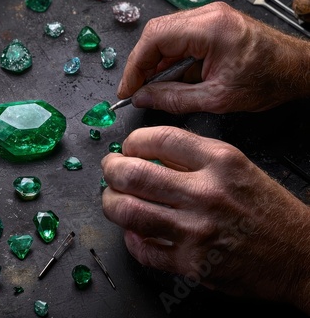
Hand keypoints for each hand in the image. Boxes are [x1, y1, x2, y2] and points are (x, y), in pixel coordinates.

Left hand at [102, 126, 309, 312]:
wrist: (299, 255)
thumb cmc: (266, 209)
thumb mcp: (236, 166)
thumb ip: (192, 155)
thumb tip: (147, 151)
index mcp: (220, 162)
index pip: (160, 138)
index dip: (133, 141)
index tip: (127, 147)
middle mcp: (206, 193)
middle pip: (134, 174)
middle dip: (111, 169)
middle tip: (110, 170)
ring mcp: (197, 231)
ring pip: (129, 212)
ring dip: (111, 203)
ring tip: (112, 199)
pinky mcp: (192, 263)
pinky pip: (144, 250)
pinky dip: (130, 239)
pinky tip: (133, 232)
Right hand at [118, 2, 309, 113]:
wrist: (295, 69)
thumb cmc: (269, 79)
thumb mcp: (217, 98)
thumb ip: (174, 99)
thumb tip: (143, 97)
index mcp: (210, 28)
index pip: (155, 38)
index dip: (135, 66)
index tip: (127, 88)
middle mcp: (208, 15)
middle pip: (156, 33)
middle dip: (141, 64)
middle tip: (135, 89)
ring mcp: (209, 17)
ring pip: (164, 35)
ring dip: (154, 62)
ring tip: (150, 87)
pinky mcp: (211, 25)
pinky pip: (178, 39)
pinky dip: (168, 59)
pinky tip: (167, 78)